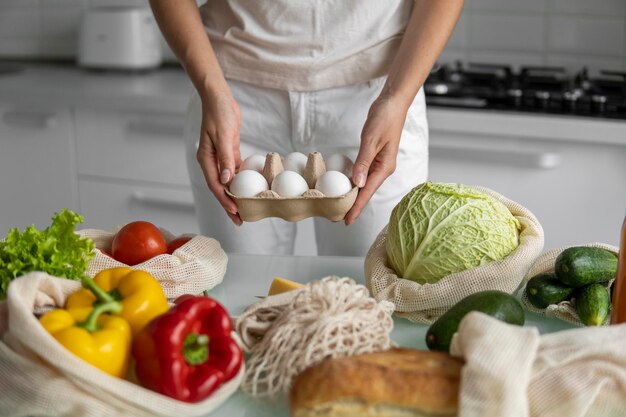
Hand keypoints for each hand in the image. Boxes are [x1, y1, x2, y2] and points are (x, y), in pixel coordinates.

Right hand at [196, 90, 242, 224]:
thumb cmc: (219, 113)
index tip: (235, 212)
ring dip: (235, 196)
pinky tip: (248, 191)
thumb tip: (227, 181)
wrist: (219, 97)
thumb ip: (226, 158)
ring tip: (244, 211)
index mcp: (206, 159)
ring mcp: (220, 158)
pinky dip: (240, 182)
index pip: (216, 185)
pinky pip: (234, 172)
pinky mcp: (229, 152)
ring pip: (227, 182)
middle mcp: (212, 162)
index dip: (225, 200)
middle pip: (220, 189)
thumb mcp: (224, 135)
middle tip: (239, 221)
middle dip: (229, 205)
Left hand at [344, 95, 407, 225]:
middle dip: (353, 206)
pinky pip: (363, 175)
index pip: (368, 192)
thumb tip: (357, 184)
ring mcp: (379, 164)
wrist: (392, 103)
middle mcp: (383, 169)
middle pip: (366, 192)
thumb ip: (364, 162)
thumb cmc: (384, 118)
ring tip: (339, 207)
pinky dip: (354, 183)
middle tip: (337, 219)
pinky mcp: (374, 157)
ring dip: (353, 196)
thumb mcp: (371, 140)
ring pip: (364, 185)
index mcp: (385, 167)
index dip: (356, 207)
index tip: (346, 221)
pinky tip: (345, 187)